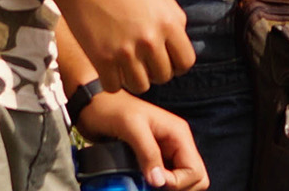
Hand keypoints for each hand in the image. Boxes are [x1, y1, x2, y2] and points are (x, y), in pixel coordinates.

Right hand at [52, 0, 194, 94]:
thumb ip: (173, 17)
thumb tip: (179, 38)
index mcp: (169, 22)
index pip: (185, 62)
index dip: (176, 64)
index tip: (165, 61)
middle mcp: (151, 40)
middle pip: (163, 77)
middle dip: (154, 71)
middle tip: (141, 60)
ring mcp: (126, 52)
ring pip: (140, 86)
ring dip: (133, 78)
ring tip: (124, 64)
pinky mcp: (103, 60)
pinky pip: (114, 87)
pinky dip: (111, 80)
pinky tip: (108, 66)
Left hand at [76, 90, 208, 190]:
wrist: (93, 105)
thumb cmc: (111, 109)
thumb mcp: (131, 127)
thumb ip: (148, 152)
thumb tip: (159, 182)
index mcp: (178, 134)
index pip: (195, 171)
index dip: (177, 182)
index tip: (153, 180)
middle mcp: (176, 144)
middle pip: (194, 179)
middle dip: (176, 187)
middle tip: (152, 185)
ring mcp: (165, 153)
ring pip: (180, 182)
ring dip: (166, 188)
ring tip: (145, 184)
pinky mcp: (152, 160)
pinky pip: (164, 180)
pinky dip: (157, 186)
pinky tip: (142, 183)